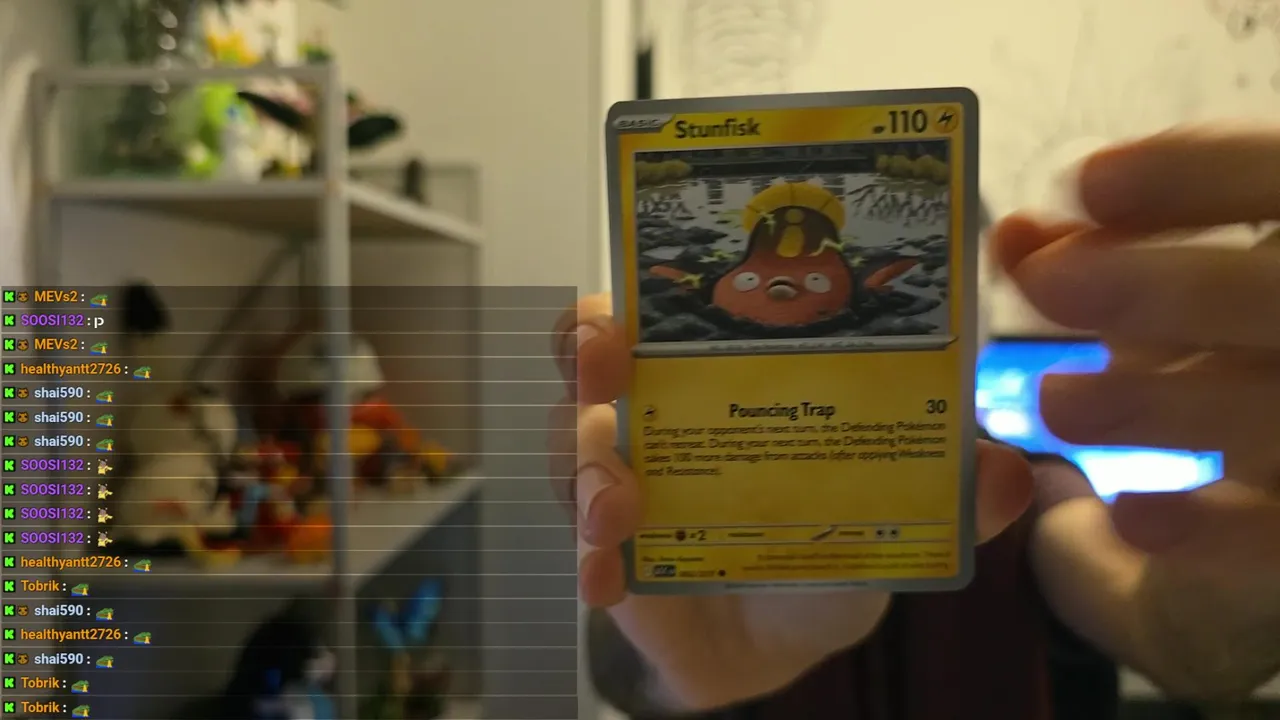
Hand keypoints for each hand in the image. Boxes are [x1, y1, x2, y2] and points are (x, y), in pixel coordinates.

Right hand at [548, 295, 1034, 711]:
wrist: (789, 638)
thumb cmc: (826, 537)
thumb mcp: (893, 507)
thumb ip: (950, 492)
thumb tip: (1009, 469)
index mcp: (717, 380)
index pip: (661, 311)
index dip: (646, 286)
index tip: (646, 287)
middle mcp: (657, 418)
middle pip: (591, 360)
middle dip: (588, 351)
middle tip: (608, 362)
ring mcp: (624, 486)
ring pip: (573, 452)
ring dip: (590, 471)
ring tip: (621, 507)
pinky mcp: (611, 558)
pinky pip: (583, 550)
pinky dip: (591, 561)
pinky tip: (605, 578)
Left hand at [990, 123, 1279, 570]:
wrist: (1265, 478)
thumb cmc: (1219, 351)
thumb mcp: (1166, 293)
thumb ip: (1094, 256)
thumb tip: (1013, 237)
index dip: (1199, 174)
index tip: (1090, 181)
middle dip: (1170, 287)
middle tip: (1049, 284)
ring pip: (1279, 411)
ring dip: (1167, 404)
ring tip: (1057, 403)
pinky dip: (1216, 532)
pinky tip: (1129, 520)